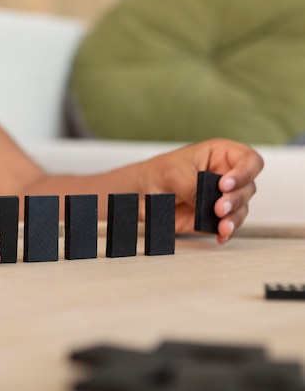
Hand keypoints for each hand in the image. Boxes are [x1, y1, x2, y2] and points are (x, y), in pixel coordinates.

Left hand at [137, 138, 263, 242]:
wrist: (141, 193)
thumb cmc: (158, 173)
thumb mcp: (173, 172)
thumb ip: (192, 185)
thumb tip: (207, 202)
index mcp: (221, 155)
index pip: (249, 161)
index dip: (244, 172)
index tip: (225, 184)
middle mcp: (227, 176)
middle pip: (248, 188)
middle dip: (236, 199)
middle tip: (219, 207)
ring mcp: (222, 198)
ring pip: (241, 209)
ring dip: (233, 218)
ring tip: (221, 225)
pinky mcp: (214, 217)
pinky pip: (228, 226)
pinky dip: (226, 232)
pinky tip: (220, 235)